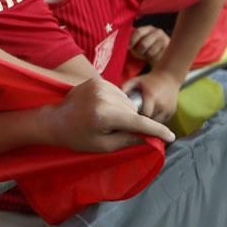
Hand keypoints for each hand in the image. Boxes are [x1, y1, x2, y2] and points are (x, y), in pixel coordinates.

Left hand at [44, 77, 174, 151]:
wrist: (55, 120)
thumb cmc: (78, 137)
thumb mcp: (104, 145)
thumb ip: (129, 140)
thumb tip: (151, 138)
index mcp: (105, 114)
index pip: (138, 121)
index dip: (156, 130)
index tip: (171, 136)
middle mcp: (104, 96)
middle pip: (133, 110)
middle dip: (132, 121)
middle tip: (114, 130)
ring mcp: (100, 85)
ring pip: (127, 101)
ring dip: (124, 111)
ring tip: (106, 119)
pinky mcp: (97, 80)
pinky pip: (118, 93)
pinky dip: (116, 102)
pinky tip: (103, 109)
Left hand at [121, 69, 182, 122]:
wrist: (169, 78)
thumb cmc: (148, 80)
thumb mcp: (135, 81)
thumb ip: (124, 88)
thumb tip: (113, 99)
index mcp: (151, 96)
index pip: (142, 115)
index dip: (134, 118)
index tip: (126, 119)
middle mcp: (161, 104)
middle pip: (148, 121)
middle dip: (140, 122)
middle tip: (130, 121)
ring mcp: (168, 109)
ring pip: (155, 123)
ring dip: (147, 123)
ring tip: (138, 120)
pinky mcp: (172, 113)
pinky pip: (161, 122)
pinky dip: (153, 122)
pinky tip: (147, 119)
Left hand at [128, 26, 168, 64]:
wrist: (160, 56)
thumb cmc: (146, 48)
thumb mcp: (138, 42)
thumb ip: (132, 40)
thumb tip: (125, 45)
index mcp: (149, 28)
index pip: (139, 32)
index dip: (132, 41)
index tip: (128, 48)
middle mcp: (158, 32)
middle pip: (143, 44)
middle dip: (139, 51)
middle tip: (138, 54)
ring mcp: (165, 40)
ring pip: (150, 52)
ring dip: (146, 56)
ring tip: (146, 55)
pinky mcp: (169, 49)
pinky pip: (157, 57)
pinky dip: (153, 59)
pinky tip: (154, 57)